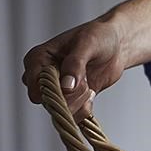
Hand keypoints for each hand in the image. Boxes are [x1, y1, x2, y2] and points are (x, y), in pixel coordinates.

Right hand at [21, 0, 150, 118]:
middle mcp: (42, 76)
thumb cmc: (98, 36)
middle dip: (70, 96)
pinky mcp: (71, 99)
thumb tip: (65, 87)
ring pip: (61, 111)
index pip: (34, 85)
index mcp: (37, 59)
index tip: (72, 85)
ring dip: (79, 102)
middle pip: (47, 101)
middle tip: (85, 83)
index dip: (53, 90)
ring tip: (89, 86)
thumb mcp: (87, 44)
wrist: (116, 44)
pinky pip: (73, 115)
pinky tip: (91, 93)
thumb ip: (75, 64)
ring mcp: (56, 89)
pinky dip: (85, 108)